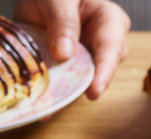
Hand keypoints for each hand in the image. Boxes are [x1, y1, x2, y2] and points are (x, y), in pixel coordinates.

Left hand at [15, 0, 130, 99]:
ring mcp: (86, 60)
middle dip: (80, 86)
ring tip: (46, 104)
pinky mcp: (68, 70)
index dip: (104, 72)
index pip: (111, 49)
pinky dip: (51, 92)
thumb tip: (64, 54)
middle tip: (61, 99)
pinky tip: (39, 101)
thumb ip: (63, 22)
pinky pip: (63, 85)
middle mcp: (102, 45)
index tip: (93, 92)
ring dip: (63, 93)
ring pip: (81, 82)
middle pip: (100, 72)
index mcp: (110, 22)